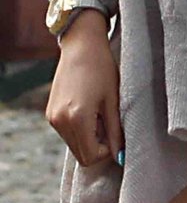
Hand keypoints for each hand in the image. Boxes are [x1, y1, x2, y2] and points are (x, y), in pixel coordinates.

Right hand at [46, 9, 122, 167]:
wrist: (81, 45)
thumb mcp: (113, 100)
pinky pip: (66, 133)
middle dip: (98, 145)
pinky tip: (89, 107)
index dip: (107, 151)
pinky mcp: (50, 113)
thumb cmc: (102, 68)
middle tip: (109, 122)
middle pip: (80, 154)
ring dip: (88, 137)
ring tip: (100, 111)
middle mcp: (60, 121)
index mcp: (77, 118)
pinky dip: (79, 128)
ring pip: (73, 144)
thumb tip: (121, 156)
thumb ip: (116, 130)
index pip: (91, 156)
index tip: (116, 134)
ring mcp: (52, 118)